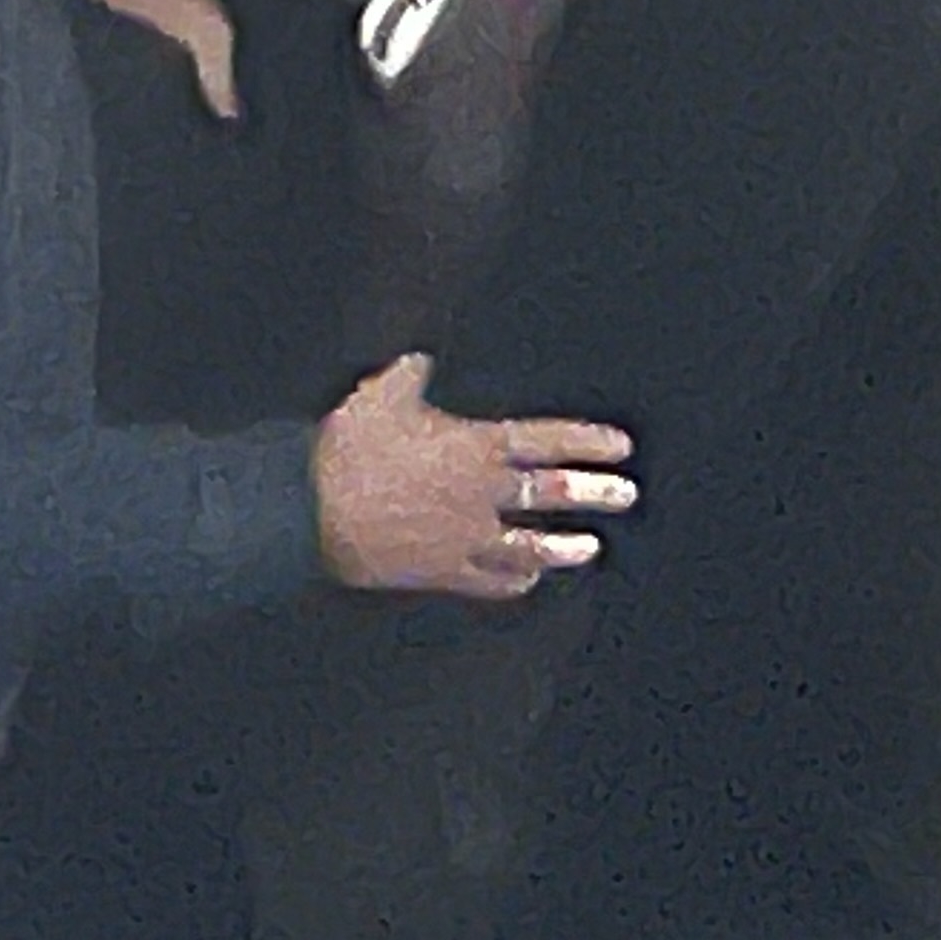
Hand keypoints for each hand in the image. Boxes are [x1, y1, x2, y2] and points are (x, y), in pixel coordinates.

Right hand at [313, 352, 637, 600]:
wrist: (314, 512)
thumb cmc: (348, 450)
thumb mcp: (380, 396)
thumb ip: (408, 376)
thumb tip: (421, 358)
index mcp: (475, 447)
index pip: (546, 441)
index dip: (587, 442)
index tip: (620, 447)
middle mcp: (482, 494)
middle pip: (551, 494)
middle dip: (595, 493)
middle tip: (626, 495)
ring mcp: (466, 537)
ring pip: (530, 546)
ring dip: (564, 548)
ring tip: (590, 548)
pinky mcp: (445, 571)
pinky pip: (491, 581)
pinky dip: (514, 580)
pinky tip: (527, 579)